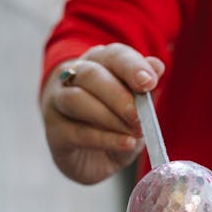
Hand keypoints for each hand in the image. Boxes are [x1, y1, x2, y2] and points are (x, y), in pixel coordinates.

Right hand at [40, 43, 165, 184]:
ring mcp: (57, 103)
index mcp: (98, 62)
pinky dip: (104, 139)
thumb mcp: (136, 106)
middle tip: (140, 117)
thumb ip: (144, 88)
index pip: (113, 55)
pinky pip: (76, 132)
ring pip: (77, 100)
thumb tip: (157, 65)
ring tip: (135, 133)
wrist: (91, 156)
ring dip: (109, 117)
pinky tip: (125, 144)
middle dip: (119, 96)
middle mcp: (72, 77)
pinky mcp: (54, 132)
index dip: (132, 67)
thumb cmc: (115, 122)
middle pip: (91, 75)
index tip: (150, 82)